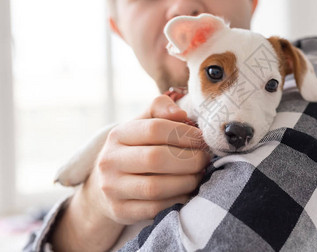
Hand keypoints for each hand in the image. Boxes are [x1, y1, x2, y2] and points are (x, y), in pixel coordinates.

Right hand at [91, 94, 209, 223]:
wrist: (108, 184)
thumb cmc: (136, 148)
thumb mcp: (143, 124)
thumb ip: (160, 109)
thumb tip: (179, 113)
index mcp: (118, 135)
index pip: (155, 129)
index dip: (184, 133)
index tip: (201, 138)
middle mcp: (110, 161)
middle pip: (156, 158)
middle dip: (189, 159)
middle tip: (204, 158)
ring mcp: (112, 188)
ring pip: (155, 187)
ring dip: (186, 181)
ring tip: (199, 174)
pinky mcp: (120, 211)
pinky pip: (155, 208)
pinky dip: (177, 200)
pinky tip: (188, 191)